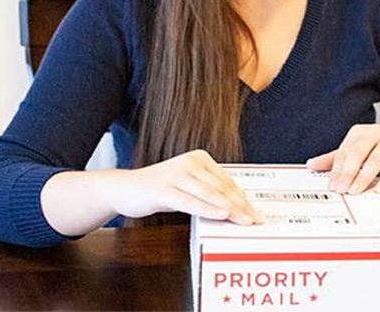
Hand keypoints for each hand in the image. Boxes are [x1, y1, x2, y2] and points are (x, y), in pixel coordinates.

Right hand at [111, 149, 261, 224]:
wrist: (124, 189)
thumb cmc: (159, 190)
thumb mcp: (187, 186)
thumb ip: (208, 191)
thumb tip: (234, 206)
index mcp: (199, 159)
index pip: (227, 181)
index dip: (242, 198)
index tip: (254, 212)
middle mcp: (189, 163)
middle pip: (221, 187)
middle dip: (240, 205)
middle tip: (254, 219)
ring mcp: (176, 174)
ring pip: (209, 194)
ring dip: (229, 209)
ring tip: (243, 220)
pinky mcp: (163, 189)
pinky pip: (190, 201)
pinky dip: (208, 209)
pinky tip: (221, 215)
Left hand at [306, 125, 379, 194]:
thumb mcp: (361, 150)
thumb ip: (337, 158)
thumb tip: (312, 165)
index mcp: (360, 132)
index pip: (344, 152)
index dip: (336, 170)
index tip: (332, 186)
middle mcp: (375, 132)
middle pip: (357, 153)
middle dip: (348, 173)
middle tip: (341, 189)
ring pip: (376, 158)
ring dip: (364, 176)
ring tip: (356, 190)